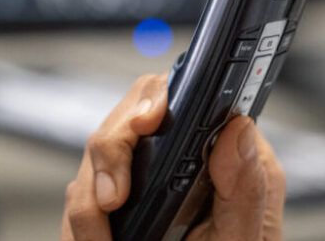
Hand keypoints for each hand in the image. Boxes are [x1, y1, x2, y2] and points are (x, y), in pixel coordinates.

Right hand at [61, 73, 285, 240]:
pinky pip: (78, 201)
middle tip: (113, 198)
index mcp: (215, 157)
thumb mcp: (246, 239)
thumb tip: (238, 129)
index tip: (147, 120)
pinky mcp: (109, 211)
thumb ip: (247, 188)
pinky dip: (81, 226)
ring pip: (91, 163)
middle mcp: (172, 162)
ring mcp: (137, 186)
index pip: (178, 98)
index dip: (155, 98)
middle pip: (123, 122)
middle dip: (110, 154)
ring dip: (89, 202)